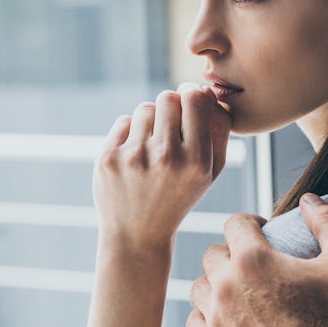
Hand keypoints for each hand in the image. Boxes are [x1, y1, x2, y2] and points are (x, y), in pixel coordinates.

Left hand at [93, 86, 231, 248]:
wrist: (137, 235)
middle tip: (170, 122)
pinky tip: (134, 156)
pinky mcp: (108, 158)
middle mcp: (166, 157)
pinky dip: (130, 132)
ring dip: (150, 120)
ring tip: (152, 146)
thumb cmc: (178, 196)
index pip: (195, 99)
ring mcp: (134, 157)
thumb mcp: (210, 173)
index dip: (192, 93)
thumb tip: (209, 91)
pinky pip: (124, 121)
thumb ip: (219, 131)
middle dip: (170, 105)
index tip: (189, 98)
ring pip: (145, 108)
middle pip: (168, 98)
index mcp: (197, 161)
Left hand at [186, 194, 327, 326]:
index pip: (235, 222)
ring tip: (238, 289)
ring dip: (216, 283)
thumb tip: (309, 200)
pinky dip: (207, 314)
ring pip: (199, 286)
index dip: (250, 223)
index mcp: (254, 259)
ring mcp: (216, 318)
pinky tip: (227, 316)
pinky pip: (194, 319)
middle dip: (233, 252)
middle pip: (213, 253)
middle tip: (254, 264)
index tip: (261, 232)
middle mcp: (227, 285)